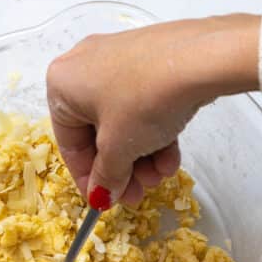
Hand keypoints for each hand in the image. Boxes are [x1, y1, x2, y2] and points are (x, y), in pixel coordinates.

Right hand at [46, 14, 260, 205]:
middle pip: (98, 134)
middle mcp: (84, 66)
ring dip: (141, 158)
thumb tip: (101, 195)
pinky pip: (143, 105)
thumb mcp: (119, 150)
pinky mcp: (149, 61)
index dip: (88, 179)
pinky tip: (171, 157)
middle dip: (121, 170)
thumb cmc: (143, 100)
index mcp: (62, 83)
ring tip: (161, 176)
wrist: (200, 61)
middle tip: (137, 194)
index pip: (69, 143)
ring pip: (124, 123)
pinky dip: (155, 134)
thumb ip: (106, 177)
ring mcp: (119, 60)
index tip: (103, 200)